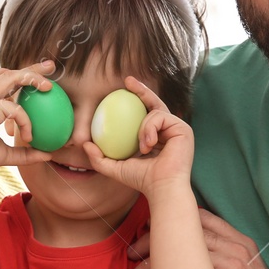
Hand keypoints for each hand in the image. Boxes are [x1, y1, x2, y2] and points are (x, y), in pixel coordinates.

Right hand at [0, 63, 60, 173]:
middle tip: (50, 66)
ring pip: (11, 77)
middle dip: (29, 67)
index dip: (16, 76)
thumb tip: (47, 154)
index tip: (34, 80)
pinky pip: (16, 109)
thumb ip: (27, 152)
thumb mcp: (9, 154)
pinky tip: (29, 136)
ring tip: (48, 86)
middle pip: (6, 72)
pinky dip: (26, 122)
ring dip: (31, 78)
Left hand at [81, 76, 193, 196]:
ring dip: (143, 127)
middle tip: (127, 80)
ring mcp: (177, 128)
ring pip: (154, 111)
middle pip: (154, 103)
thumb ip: (99, 158)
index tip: (123, 87)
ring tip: (142, 147)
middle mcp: (168, 130)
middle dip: (142, 89)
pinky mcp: (183, 128)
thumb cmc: (141, 180)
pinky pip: (160, 116)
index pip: (145, 113)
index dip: (136, 98)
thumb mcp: (115, 168)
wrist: (161, 188)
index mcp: (155, 136)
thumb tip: (85, 144)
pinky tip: (149, 145)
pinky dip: (149, 129)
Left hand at [128, 208, 268, 268]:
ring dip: (148, 267)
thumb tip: (196, 254)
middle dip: (152, 242)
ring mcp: (225, 267)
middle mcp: (233, 250)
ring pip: (175, 256)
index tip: (152, 229)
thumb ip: (227, 258)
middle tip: (134, 253)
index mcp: (241, 244)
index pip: (200, 218)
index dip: (172, 221)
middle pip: (182, 233)